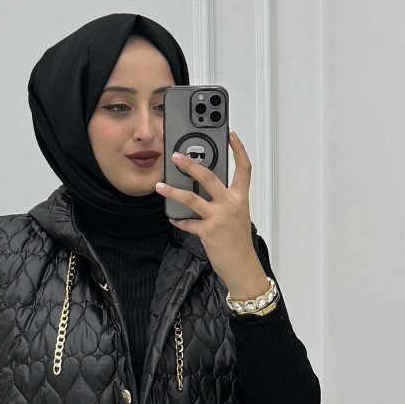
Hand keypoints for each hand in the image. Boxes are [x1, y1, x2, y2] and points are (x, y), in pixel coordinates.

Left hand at [155, 130, 258, 290]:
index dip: (238, 149)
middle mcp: (230, 204)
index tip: (231, 136)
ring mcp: (218, 217)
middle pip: (209, 176)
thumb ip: (226, 201)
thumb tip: (207, 192)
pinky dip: (179, 220)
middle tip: (177, 156)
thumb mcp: (238, 217)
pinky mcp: (207, 232)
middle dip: (191, 164)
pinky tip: (173, 217)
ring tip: (160, 185)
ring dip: (173, 190)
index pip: (243, 168)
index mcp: (240, 198)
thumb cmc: (239, 244)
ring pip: (191, 197)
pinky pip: (188, 223)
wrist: (242, 267)